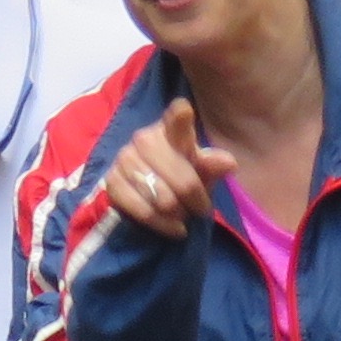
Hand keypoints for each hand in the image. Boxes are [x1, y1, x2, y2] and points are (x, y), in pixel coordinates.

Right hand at [98, 95, 238, 239]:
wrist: (150, 195)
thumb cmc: (182, 176)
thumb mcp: (202, 171)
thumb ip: (213, 166)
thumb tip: (229, 163)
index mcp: (171, 128)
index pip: (176, 115)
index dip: (180, 115)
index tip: (184, 113)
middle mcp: (143, 137)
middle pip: (182, 178)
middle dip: (195, 199)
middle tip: (200, 208)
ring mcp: (124, 159)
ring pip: (163, 198)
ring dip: (178, 213)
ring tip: (183, 215)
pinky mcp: (112, 182)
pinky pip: (143, 211)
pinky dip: (162, 224)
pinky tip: (172, 227)